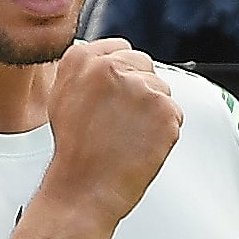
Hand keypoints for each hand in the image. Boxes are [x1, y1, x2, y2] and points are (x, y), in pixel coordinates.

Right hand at [43, 38, 180, 224]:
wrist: (83, 189)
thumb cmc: (74, 152)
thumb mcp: (63, 98)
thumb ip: (87, 72)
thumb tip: (111, 61)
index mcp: (81, 59)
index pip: (120, 49)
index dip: (123, 75)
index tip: (118, 96)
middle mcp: (110, 67)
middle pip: (144, 65)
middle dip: (140, 90)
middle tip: (123, 122)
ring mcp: (139, 87)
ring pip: (161, 89)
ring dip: (153, 112)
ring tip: (128, 137)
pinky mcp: (164, 109)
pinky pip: (175, 113)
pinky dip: (164, 131)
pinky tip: (141, 145)